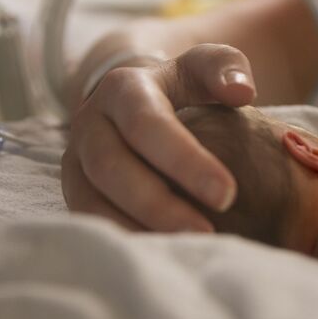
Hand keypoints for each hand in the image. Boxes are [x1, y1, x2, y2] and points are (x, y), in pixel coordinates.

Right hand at [62, 44, 255, 231]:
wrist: (141, 97)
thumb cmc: (186, 86)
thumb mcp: (207, 66)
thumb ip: (227, 68)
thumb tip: (242, 92)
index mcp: (125, 88)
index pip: (147, 124)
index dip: (185, 160)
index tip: (227, 193)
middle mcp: (90, 121)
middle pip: (113, 167)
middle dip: (159, 204)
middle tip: (207, 232)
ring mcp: (77, 158)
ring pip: (93, 199)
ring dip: (138, 227)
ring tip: (187, 247)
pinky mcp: (75, 188)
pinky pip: (90, 219)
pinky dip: (123, 237)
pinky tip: (163, 252)